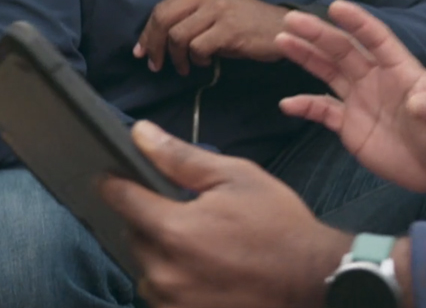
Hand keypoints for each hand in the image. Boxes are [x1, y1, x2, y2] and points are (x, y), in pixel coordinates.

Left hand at [100, 121, 348, 307]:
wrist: (313, 279)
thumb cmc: (278, 224)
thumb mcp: (236, 177)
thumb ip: (180, 158)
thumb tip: (139, 134)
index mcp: (173, 230)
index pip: (120, 199)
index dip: (114, 182)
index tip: (112, 174)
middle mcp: (164, 272)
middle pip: (132, 234)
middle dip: (149, 218)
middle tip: (183, 211)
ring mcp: (172, 302)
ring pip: (145, 267)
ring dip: (160, 252)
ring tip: (199, 244)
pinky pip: (161, 294)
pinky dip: (174, 278)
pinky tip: (204, 269)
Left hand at [134, 0, 288, 74]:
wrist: (282, 28)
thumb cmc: (246, 24)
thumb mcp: (215, 11)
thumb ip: (188, 18)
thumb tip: (154, 41)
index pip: (162, 8)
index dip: (147, 33)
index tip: (142, 52)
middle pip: (164, 19)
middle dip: (154, 45)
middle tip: (157, 65)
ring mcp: (219, 9)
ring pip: (178, 36)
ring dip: (178, 57)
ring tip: (187, 66)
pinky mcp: (229, 28)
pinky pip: (198, 48)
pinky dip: (198, 59)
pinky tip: (207, 62)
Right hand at [275, 0, 425, 200]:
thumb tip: (419, 105)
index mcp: (401, 70)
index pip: (376, 38)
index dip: (358, 22)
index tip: (335, 7)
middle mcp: (376, 79)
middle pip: (343, 50)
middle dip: (318, 34)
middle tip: (291, 20)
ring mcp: (361, 101)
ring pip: (328, 72)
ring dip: (306, 57)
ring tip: (282, 41)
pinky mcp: (351, 126)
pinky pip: (323, 111)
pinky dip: (305, 106)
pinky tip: (286, 105)